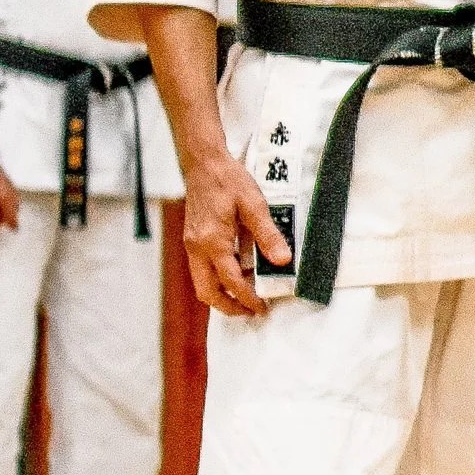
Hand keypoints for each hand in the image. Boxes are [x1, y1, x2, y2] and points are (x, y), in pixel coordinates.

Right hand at [181, 148, 289, 317]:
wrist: (203, 163)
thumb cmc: (227, 180)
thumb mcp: (254, 205)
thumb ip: (268, 234)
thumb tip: (283, 260)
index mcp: (213, 242)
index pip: (232, 282)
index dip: (248, 298)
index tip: (262, 307)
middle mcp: (198, 248)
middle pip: (207, 292)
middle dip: (228, 306)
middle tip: (250, 310)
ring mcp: (192, 244)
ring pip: (201, 283)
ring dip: (221, 294)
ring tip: (245, 295)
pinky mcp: (192, 239)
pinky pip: (200, 269)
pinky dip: (216, 279)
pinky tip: (235, 272)